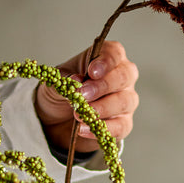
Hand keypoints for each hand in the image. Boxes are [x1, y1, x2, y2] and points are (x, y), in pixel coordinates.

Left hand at [35, 40, 138, 155]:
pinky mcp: (123, 123)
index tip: (92, 72)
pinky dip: (102, 128)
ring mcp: (126, 101)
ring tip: (79, 114)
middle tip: (83, 95)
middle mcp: (122, 78)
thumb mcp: (57, 82)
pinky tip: (84, 129)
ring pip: (124, 102)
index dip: (106, 62)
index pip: (114, 54)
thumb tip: (76, 80)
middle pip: (123, 77)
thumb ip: (66, 79)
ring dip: (102, 108)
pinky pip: (121, 126)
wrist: (57, 120)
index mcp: (107, 59)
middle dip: (102, 86)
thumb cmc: (63, 92)